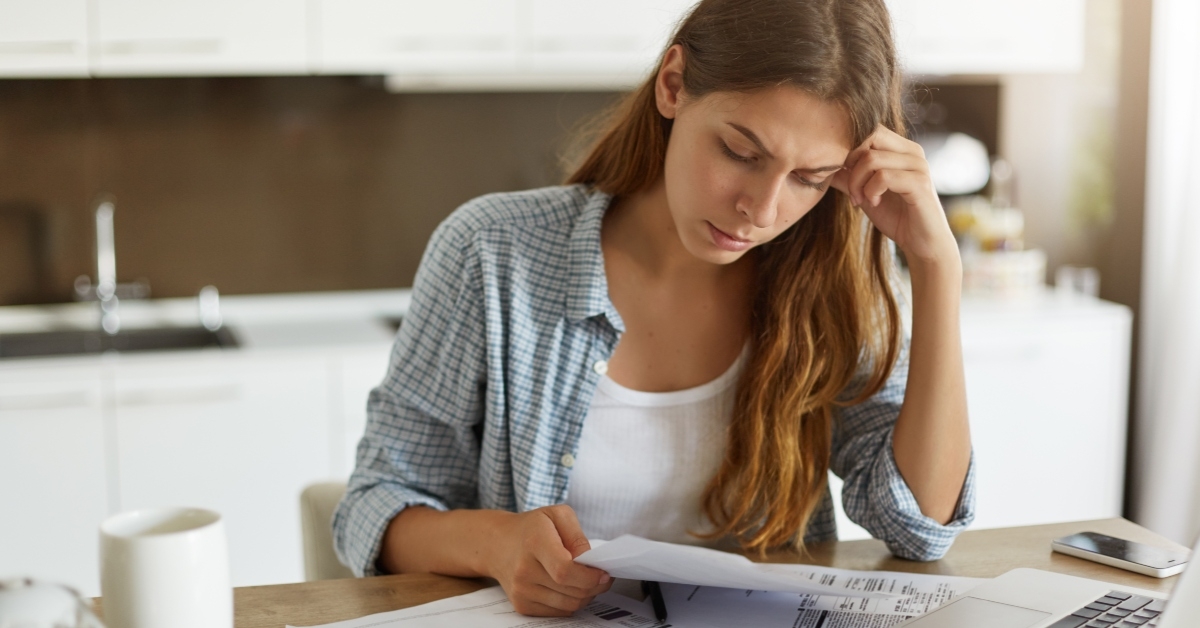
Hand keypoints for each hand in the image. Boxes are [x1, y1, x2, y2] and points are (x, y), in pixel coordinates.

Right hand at [485, 504, 611, 615]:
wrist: (497, 544)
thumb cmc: (531, 528)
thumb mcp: (557, 515)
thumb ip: (577, 536)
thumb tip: (589, 562)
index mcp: (534, 542)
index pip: (565, 570)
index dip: (589, 576)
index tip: (604, 573)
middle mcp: (524, 570)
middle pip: (571, 590)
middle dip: (595, 586)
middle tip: (603, 576)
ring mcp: (521, 591)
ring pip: (568, 604)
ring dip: (586, 596)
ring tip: (588, 581)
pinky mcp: (521, 605)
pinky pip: (559, 612)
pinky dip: (571, 602)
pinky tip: (571, 588)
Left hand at [830, 126, 958, 269]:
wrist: (922, 243)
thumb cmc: (895, 216)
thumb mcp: (864, 193)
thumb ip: (847, 177)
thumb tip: (822, 165)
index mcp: (901, 148)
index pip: (868, 129)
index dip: (848, 149)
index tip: (843, 174)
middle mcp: (912, 151)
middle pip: (869, 137)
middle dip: (850, 163)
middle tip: (851, 188)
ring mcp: (918, 165)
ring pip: (872, 159)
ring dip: (857, 183)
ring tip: (860, 200)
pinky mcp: (920, 183)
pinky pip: (883, 177)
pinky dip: (871, 191)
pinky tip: (873, 203)